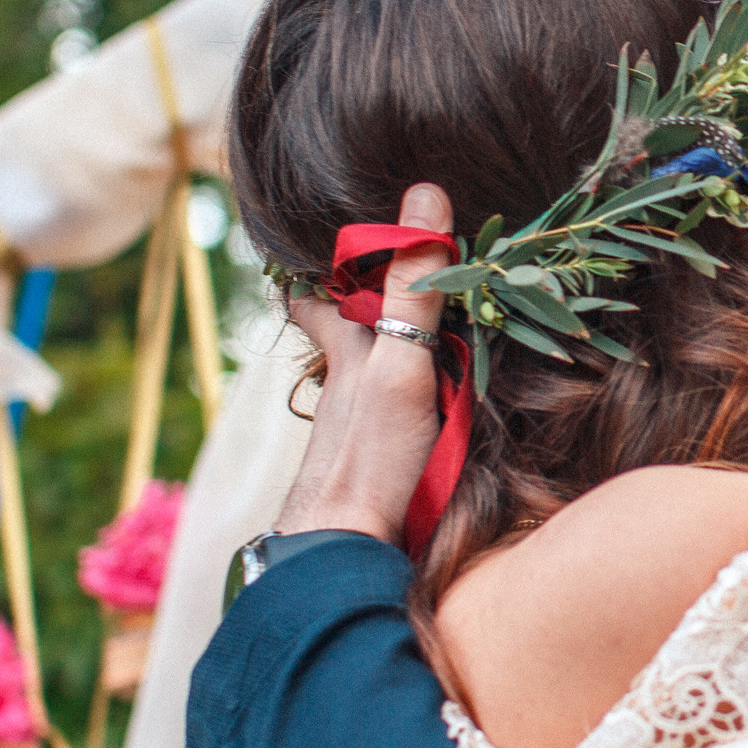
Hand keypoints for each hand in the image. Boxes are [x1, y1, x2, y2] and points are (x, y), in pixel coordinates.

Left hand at [272, 184, 456, 542]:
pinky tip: (435, 417)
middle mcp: (349, 390)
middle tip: (369, 287)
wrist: (347, 553)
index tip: (313, 254)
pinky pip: (400, 422)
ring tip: (423, 341)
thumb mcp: (398, 361)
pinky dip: (416, 409)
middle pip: (344, 342)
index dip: (312, 277)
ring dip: (390, 363)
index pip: (316, 302)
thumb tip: (424, 194)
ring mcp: (363, 433)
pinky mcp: (387, 469)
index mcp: (347, 355)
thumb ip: (414, 286)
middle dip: (355, 314)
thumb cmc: (367, 456)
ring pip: (370, 384)